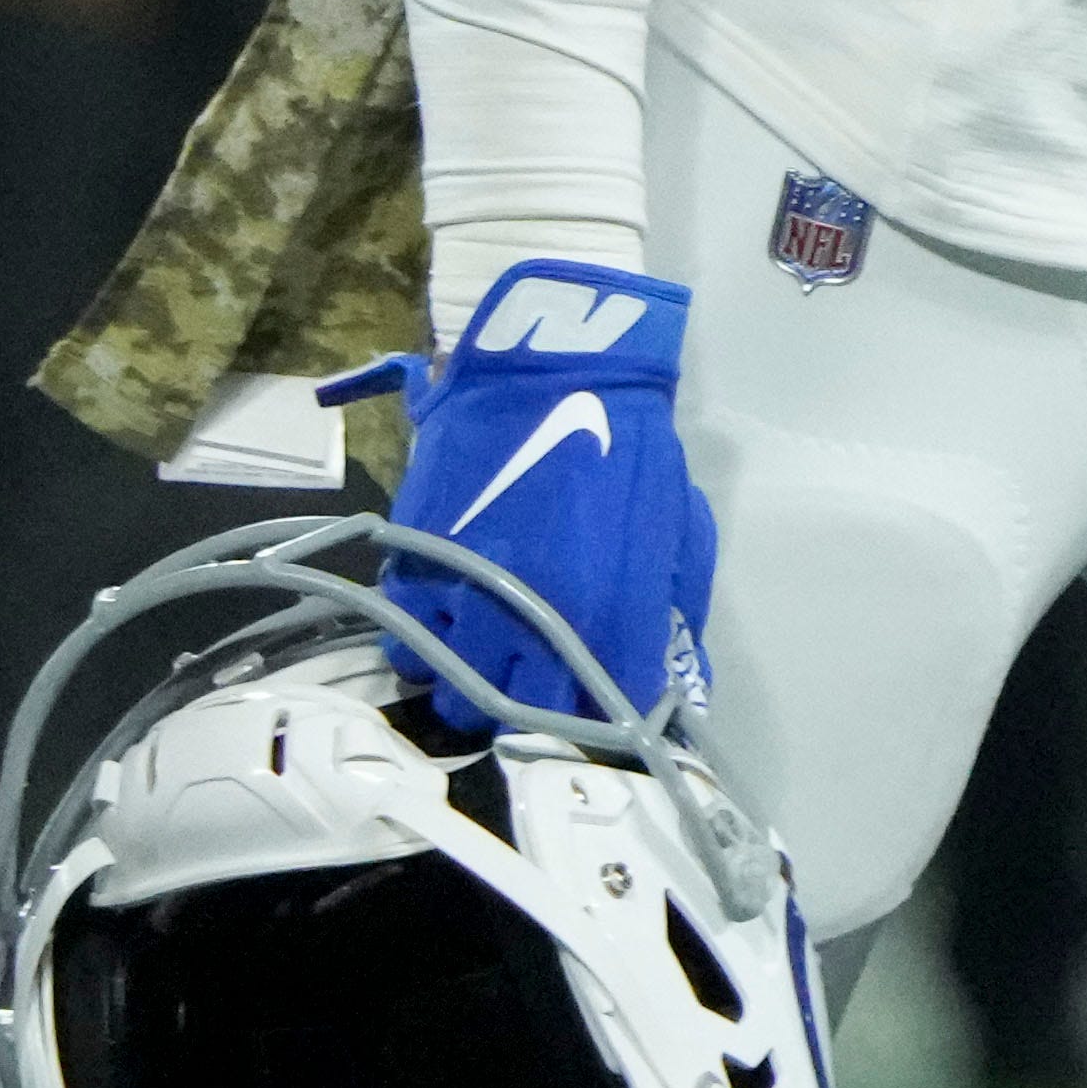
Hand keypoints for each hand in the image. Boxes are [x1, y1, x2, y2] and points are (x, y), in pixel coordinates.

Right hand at [360, 260, 717, 741]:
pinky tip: (447, 614)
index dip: (600, 715)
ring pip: (451, 688)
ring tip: (481, 652)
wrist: (549, 369)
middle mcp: (538, 625)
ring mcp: (469, 598)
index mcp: (613, 620)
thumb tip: (668, 684)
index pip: (604, 718)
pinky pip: (409, 634)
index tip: (593, 704)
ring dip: (466, 678)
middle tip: (528, 680)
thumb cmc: (628, 445)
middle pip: (513, 716)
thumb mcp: (677, 532)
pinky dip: (424, 636)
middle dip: (521, 706)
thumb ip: (671, 614)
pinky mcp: (418, 564)